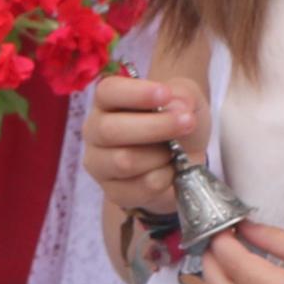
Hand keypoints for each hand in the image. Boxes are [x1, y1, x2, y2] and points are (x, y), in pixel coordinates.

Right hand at [82, 73, 199, 217]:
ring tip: (177, 152)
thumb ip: (183, 95)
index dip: (135, 93)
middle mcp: (95, 131)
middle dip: (155, 127)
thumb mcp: (187, 100)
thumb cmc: (177, 123)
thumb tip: (177, 106)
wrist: (186, 160)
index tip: (164, 93)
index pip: (107, 92)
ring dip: (161, 156)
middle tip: (188, 122)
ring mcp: (99, 164)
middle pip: (110, 130)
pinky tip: (170, 172)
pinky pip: (139, 187)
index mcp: (108, 102)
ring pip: (123, 161)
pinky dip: (164, 179)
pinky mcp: (113, 192)